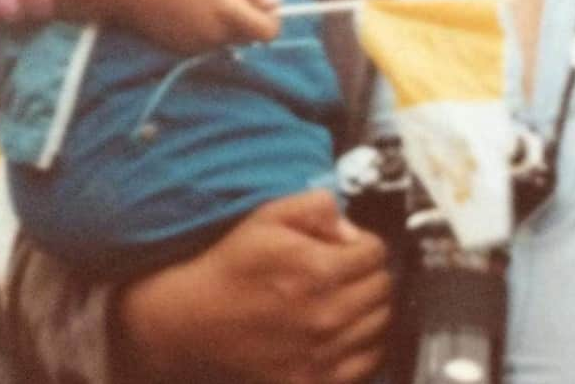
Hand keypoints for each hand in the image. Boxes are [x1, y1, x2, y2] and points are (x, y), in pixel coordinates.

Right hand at [56, 0, 280, 53]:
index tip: (266, 7)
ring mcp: (198, 46)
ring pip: (228, 41)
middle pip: (249, 38)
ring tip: (202, 1)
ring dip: (225, 26)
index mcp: (228, 12)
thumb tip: (276, 3)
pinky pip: (207, 44)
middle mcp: (216, 35)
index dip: (272, 21)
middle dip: (247, 21)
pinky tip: (188, 12)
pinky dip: (206, 31)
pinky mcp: (182, 51)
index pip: (268, 32)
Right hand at [119, 189, 391, 383]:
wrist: (190, 321)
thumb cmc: (231, 267)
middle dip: (367, 274)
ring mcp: (321, 353)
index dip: (362, 244)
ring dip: (367, 308)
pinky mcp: (313, 380)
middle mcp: (326, 315)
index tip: (346, 248)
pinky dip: (362, 344)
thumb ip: (317, 207)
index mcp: (318, 271)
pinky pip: (367, 361)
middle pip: (383, 287)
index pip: (376, 252)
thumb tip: (350, 229)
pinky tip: (340, 331)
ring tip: (341, 300)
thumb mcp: (268, 217)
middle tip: (344, 273)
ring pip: (379, 323)